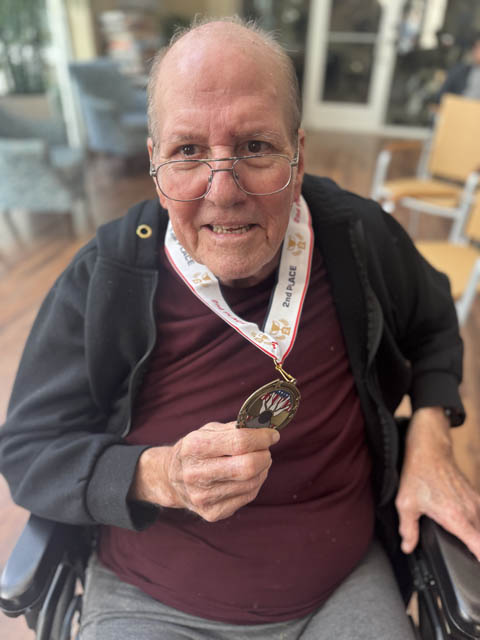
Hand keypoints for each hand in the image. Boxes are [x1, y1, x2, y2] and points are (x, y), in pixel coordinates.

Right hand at [129, 421, 279, 520]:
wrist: (171, 479)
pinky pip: (248, 496)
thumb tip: (264, 426)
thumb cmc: (195, 450)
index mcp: (194, 447)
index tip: (272, 434)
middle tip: (266, 449)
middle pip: (247, 466)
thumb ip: (235, 428)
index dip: (262, 437)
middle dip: (264, 455)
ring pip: (252, 482)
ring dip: (262, 469)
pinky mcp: (212, 513)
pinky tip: (248, 476)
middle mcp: (196, 473)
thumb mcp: (207, 431)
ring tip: (256, 461)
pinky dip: (255, 483)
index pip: (239, 442)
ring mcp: (203, 497)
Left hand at [396, 407, 479, 559]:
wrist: (429, 450)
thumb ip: (408, 529)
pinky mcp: (475, 496)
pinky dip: (474, 523)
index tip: (476, 567)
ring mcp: (475, 502)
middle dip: (476, 550)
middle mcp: (471, 511)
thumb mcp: (406, 504)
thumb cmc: (418, 474)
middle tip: (466, 555)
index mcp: (456, 518)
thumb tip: (408, 546)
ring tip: (463, 543)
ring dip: (475, 536)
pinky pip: (479, 516)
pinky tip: (462, 524)